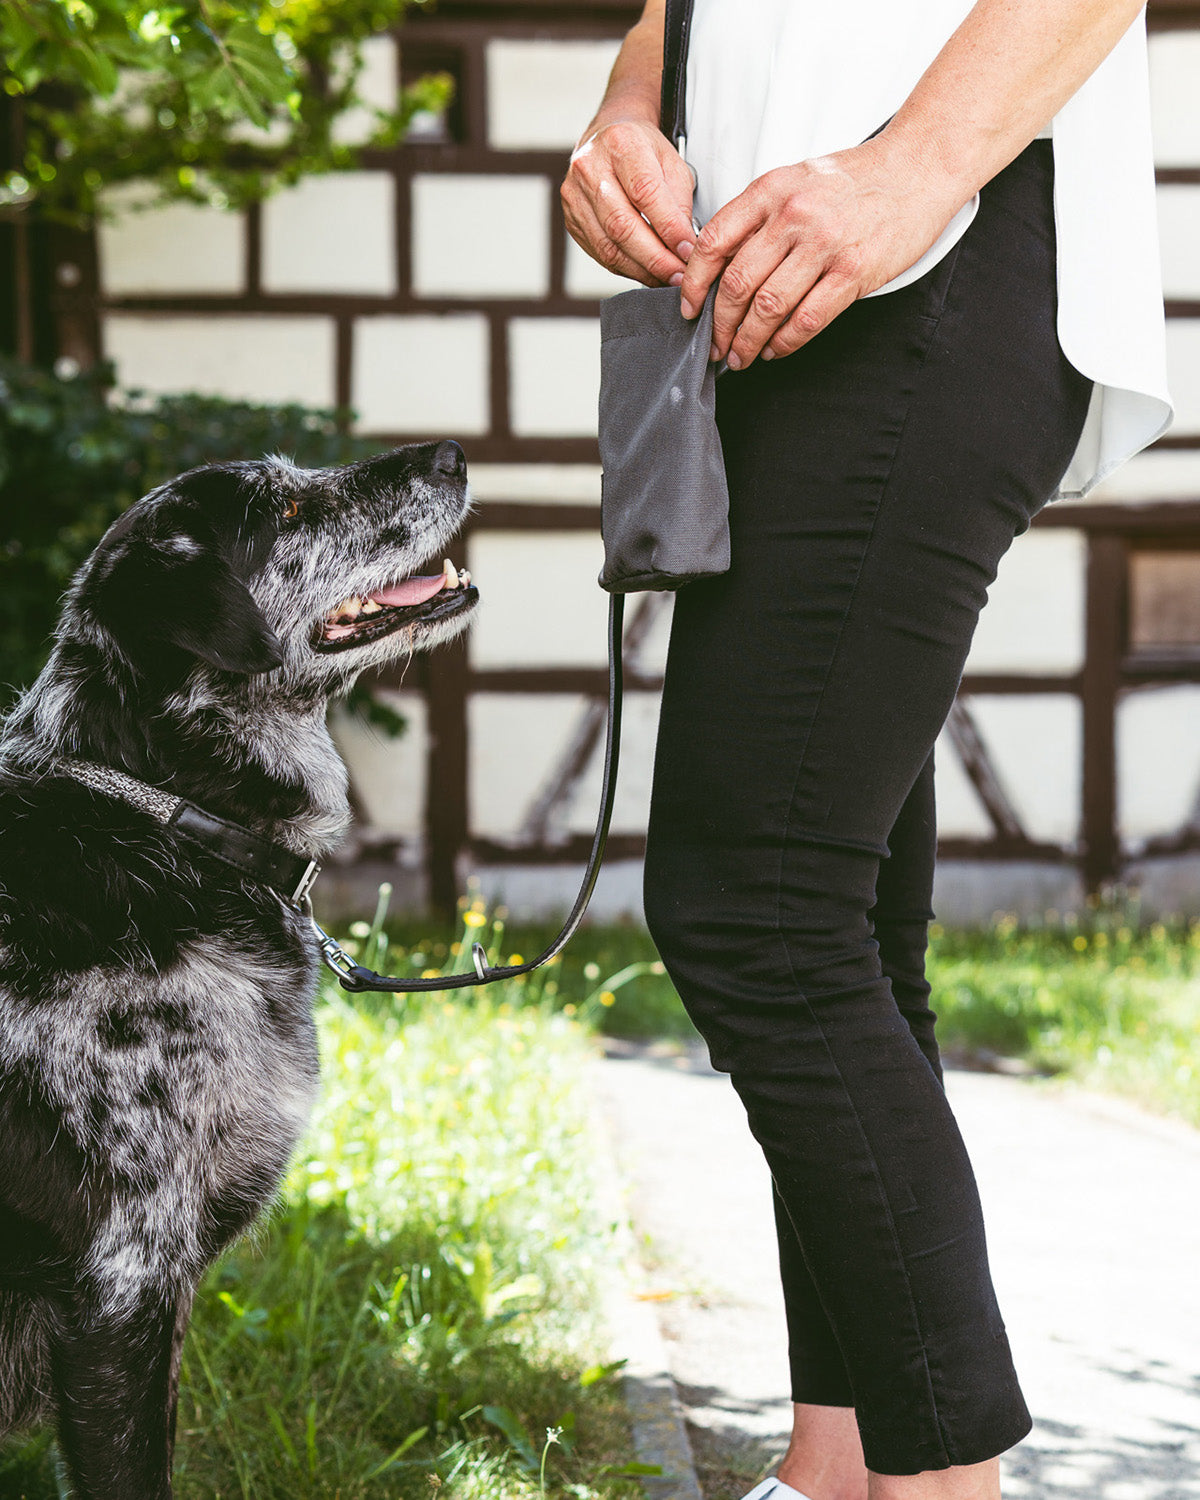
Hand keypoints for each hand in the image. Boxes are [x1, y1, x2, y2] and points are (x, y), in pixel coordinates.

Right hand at [561, 117, 696, 287]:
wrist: (606, 140)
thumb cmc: (641, 151)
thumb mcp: (671, 162)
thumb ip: (679, 202)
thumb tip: (684, 245)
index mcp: (621, 144)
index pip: (645, 193)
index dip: (668, 228)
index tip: (688, 250)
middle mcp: (591, 167)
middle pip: (622, 225)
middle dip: (655, 258)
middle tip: (678, 275)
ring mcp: (575, 195)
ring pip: (608, 246)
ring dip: (641, 269)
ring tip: (665, 278)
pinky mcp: (571, 218)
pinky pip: (599, 253)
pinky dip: (626, 268)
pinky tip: (645, 272)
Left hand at [679, 136, 966, 366]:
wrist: (917, 168)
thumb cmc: (853, 181)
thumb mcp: (795, 180)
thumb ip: (758, 216)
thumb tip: (717, 265)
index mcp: (771, 190)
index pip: (713, 242)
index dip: (695, 284)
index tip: (690, 310)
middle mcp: (793, 215)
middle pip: (737, 283)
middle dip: (719, 324)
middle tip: (714, 345)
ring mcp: (824, 244)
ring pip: (768, 307)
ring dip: (748, 340)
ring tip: (740, 355)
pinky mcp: (854, 271)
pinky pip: (807, 319)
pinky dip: (784, 342)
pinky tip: (774, 349)